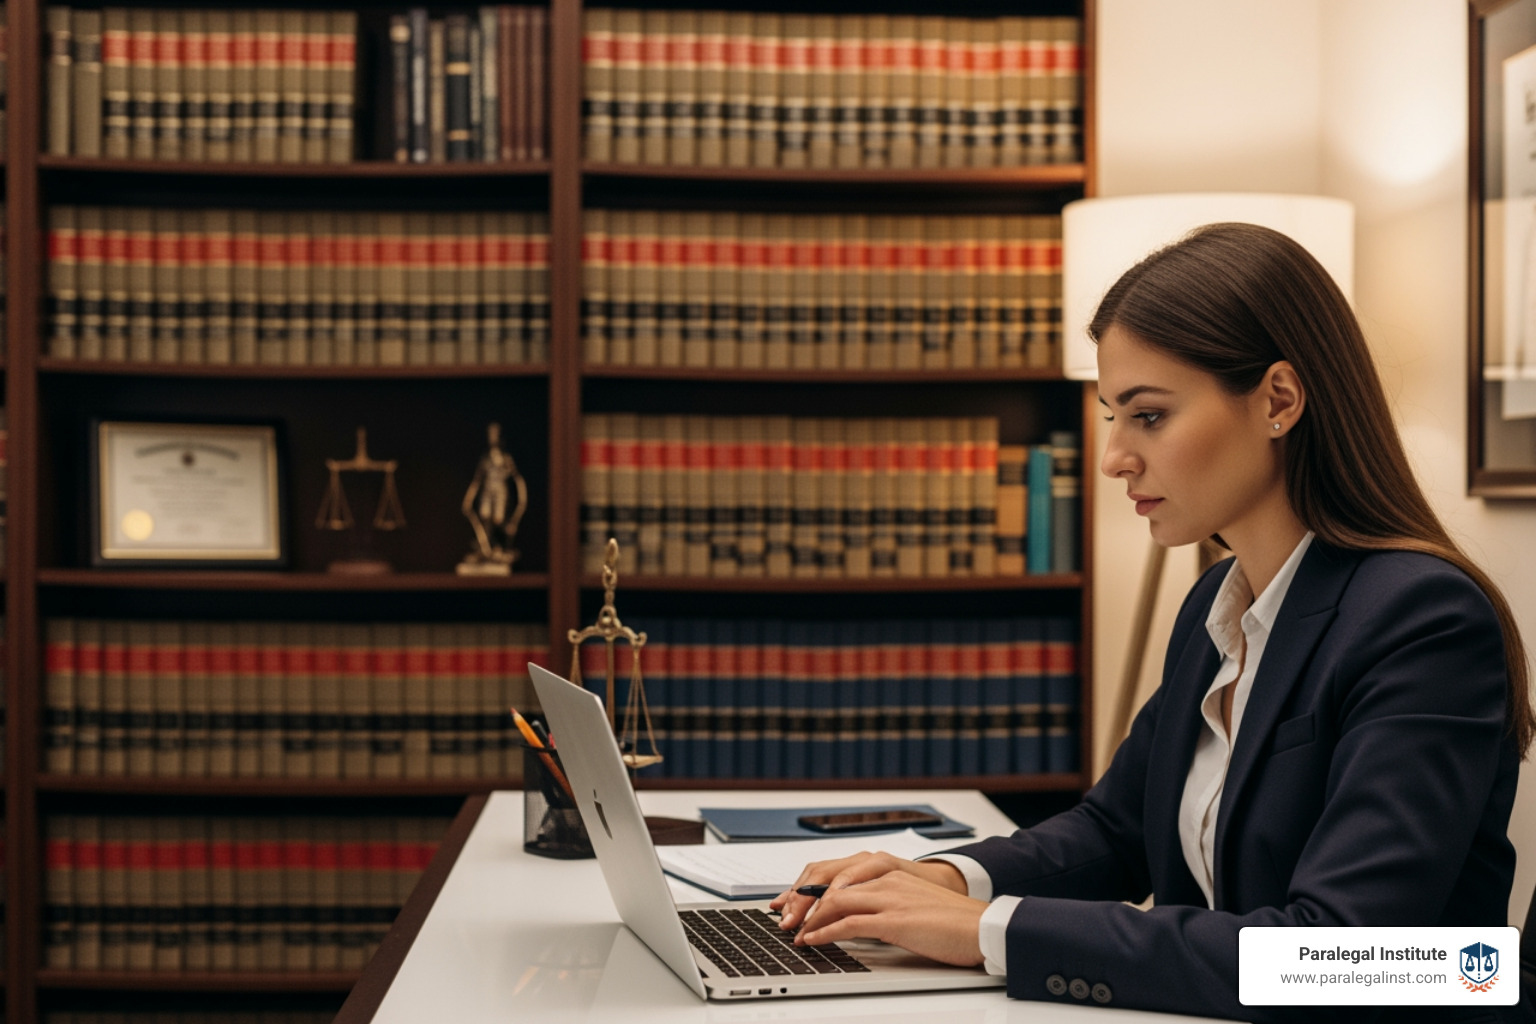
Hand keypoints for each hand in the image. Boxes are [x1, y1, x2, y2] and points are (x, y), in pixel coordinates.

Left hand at [770, 851, 966, 929]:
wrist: (983, 926)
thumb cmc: (952, 922)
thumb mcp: (912, 907)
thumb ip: (885, 907)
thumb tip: (859, 923)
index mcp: (889, 874)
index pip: (837, 874)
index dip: (809, 888)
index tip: (790, 902)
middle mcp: (886, 880)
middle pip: (829, 885)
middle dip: (801, 902)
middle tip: (782, 919)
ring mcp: (890, 898)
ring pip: (835, 901)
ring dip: (808, 917)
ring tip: (792, 932)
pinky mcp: (896, 920)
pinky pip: (850, 922)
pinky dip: (825, 931)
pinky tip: (812, 940)